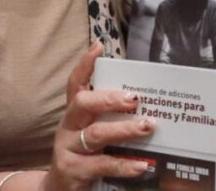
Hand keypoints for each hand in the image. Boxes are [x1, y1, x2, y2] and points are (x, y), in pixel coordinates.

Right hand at [43, 44, 156, 190]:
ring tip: (148, 127)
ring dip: (124, 129)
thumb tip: (142, 102)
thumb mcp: (90, 133)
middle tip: (135, 99)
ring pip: (96, 134)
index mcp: (73, 114)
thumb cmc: (83, 156)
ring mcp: (68, 148)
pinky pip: (101, 165)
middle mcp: (67, 127)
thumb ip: (107, 118)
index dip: (85, 64)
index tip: (98, 46)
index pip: (75, 83)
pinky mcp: (72, 171)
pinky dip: (124, 164)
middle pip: (83, 103)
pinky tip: (142, 164)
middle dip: (110, 98)